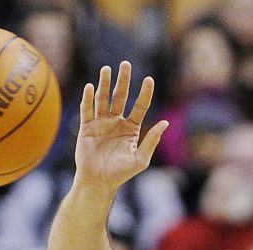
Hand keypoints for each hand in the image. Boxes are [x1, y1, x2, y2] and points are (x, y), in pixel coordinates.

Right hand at [74, 61, 167, 192]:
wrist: (98, 183)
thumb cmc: (120, 174)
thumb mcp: (140, 160)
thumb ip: (152, 141)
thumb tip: (165, 123)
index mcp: (131, 128)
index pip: (140, 106)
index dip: (145, 93)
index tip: (149, 79)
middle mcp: (116, 122)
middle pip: (121, 96)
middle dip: (123, 80)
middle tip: (125, 64)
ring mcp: (101, 123)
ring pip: (103, 98)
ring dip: (104, 84)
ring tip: (106, 70)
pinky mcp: (86, 127)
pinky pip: (87, 109)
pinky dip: (88, 98)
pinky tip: (90, 87)